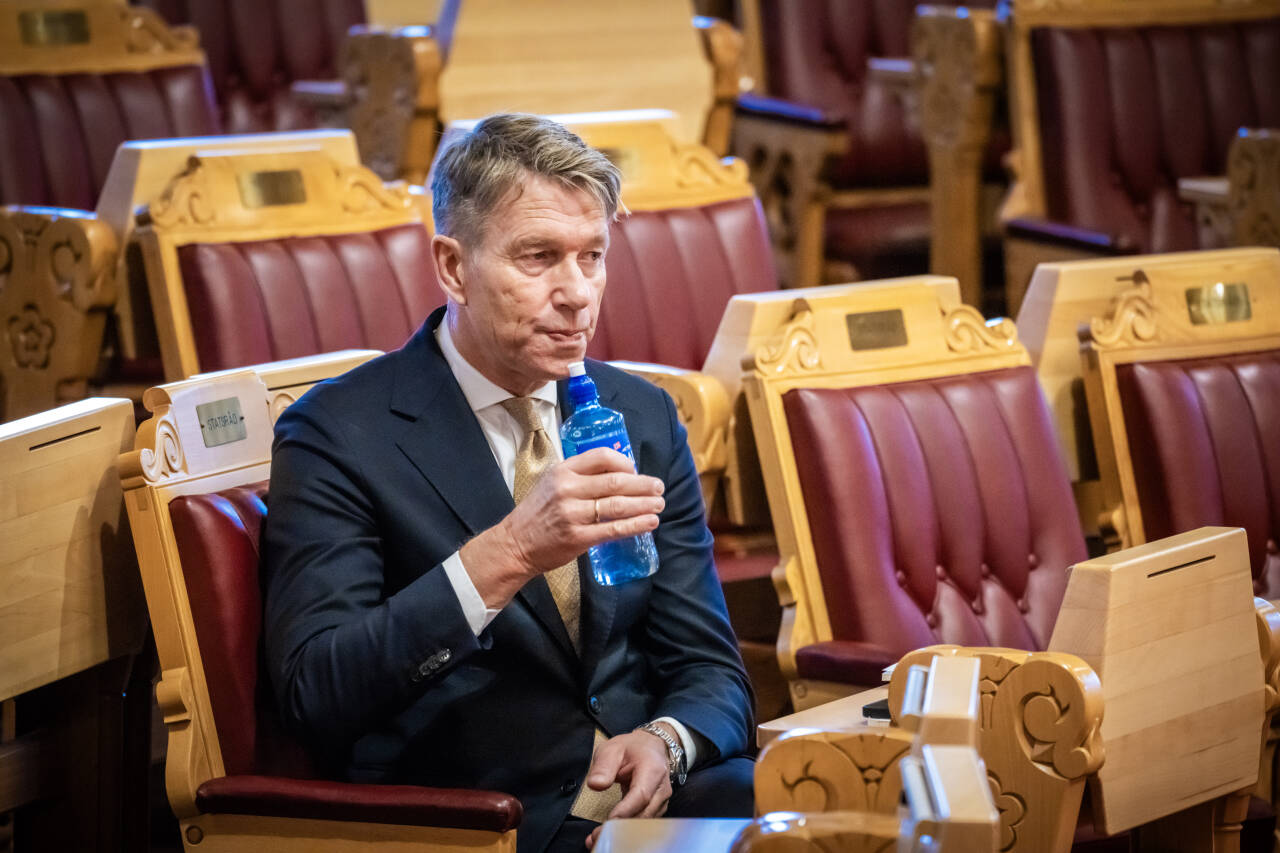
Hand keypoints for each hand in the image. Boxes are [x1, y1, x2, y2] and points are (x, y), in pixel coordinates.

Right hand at [460, 448, 663, 606]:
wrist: (515, 544)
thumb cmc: (538, 512)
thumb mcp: (552, 483)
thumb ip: (579, 476)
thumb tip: (618, 473)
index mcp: (562, 471)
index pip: (601, 457)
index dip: (625, 463)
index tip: (636, 470)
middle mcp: (568, 489)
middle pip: (615, 482)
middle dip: (643, 484)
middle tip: (659, 487)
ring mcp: (573, 514)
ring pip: (618, 505)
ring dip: (644, 504)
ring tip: (659, 504)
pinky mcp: (578, 537)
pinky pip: (613, 529)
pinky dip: (636, 525)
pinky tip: (650, 522)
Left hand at [583, 729, 673, 849]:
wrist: (651, 747)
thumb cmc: (631, 749)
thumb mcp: (612, 749)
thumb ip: (603, 766)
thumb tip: (595, 784)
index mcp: (653, 769)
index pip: (641, 795)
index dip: (625, 810)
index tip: (608, 821)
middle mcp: (661, 788)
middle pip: (644, 814)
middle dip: (621, 827)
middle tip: (596, 836)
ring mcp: (662, 800)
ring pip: (645, 822)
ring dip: (623, 833)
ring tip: (597, 838)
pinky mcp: (657, 809)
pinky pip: (644, 823)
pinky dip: (628, 831)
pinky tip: (610, 834)